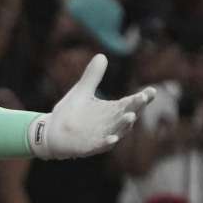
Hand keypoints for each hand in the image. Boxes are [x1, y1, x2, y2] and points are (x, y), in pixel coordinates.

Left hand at [29, 55, 154, 158]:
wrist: (51, 133)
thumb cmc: (70, 113)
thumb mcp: (81, 92)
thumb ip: (92, 77)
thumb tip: (102, 55)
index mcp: (112, 110)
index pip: (131, 103)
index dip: (142, 98)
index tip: (151, 91)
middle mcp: (111, 124)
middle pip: (128, 115)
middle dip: (136, 108)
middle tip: (142, 98)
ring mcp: (103, 136)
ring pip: (118, 131)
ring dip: (124, 124)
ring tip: (130, 115)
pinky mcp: (91, 147)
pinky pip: (102, 146)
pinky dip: (107, 142)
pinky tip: (112, 139)